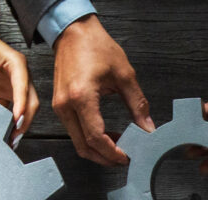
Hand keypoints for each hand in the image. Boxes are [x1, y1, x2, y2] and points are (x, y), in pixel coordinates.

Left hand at [0, 2, 38, 147]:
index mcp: (17, 65)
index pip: (23, 90)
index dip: (21, 108)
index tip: (15, 123)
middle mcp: (21, 75)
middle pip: (30, 102)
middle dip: (24, 121)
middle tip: (14, 137)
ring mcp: (15, 84)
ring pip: (24, 107)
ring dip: (18, 123)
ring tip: (10, 138)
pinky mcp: (8, 90)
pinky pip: (11, 108)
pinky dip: (8, 120)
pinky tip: (3, 130)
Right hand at [53, 14, 154, 165]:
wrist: (73, 31)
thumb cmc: (95, 46)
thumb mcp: (124, 74)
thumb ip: (138, 104)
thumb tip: (147, 127)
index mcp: (82, 97)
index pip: (96, 137)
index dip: (112, 152)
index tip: (125, 157)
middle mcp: (67, 105)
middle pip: (83, 146)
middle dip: (104, 158)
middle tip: (121, 159)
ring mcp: (60, 107)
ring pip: (77, 142)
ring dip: (97, 150)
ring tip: (116, 147)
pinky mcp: (60, 106)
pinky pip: (73, 132)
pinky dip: (89, 139)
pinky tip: (105, 134)